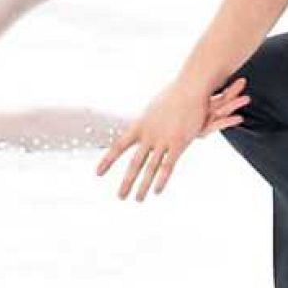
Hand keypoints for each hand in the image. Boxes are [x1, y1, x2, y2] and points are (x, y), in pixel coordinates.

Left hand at [95, 77, 247, 201]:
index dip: (107, 161)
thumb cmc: (173, 95)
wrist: (190, 87)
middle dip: (126, 182)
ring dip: (143, 186)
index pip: (118, 146)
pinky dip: (162, 180)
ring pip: (150, 168)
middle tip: (119, 197)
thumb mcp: (153, 109)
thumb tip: (142, 126)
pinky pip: (168, 166)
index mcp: (139, 126)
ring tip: (137, 199)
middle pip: (134, 163)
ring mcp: (163, 140)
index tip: (97, 173)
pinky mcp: (179, 143)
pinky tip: (157, 192)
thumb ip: (147, 122)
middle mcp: (148, 135)